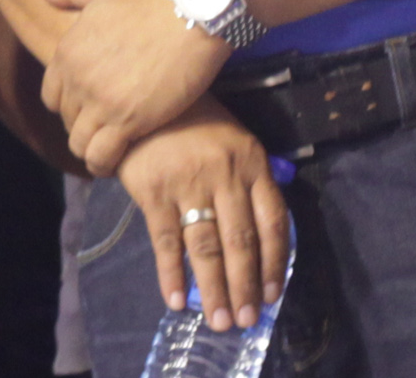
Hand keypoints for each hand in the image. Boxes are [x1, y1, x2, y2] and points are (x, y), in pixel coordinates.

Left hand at [35, 0, 228, 170]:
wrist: (193, 12)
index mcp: (68, 51)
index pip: (51, 96)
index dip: (68, 107)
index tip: (86, 111)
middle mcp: (77, 79)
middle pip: (67, 121)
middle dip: (82, 129)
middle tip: (104, 134)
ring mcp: (100, 102)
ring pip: (80, 144)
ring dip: (91, 152)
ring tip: (107, 155)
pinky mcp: (129, 121)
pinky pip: (102, 156)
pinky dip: (104, 164)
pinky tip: (116, 164)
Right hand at [114, 100, 292, 333]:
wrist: (139, 95)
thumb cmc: (192, 119)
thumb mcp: (235, 138)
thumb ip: (253, 178)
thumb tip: (267, 231)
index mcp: (252, 163)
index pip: (273, 223)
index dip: (275, 264)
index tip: (272, 295)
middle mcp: (225, 176)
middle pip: (241, 243)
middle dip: (244, 288)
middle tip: (245, 321)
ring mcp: (188, 183)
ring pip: (207, 247)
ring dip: (213, 289)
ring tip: (218, 320)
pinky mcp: (153, 190)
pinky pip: (166, 240)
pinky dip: (171, 273)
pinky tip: (175, 299)